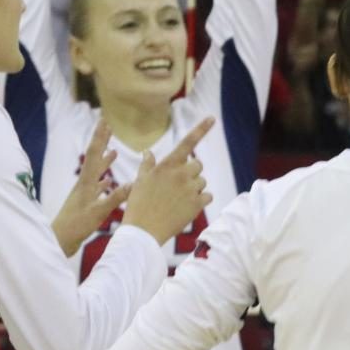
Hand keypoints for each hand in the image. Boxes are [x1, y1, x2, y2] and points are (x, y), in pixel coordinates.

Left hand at [51, 119, 133, 256]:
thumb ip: (115, 198)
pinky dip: (104, 180)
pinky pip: (97, 187)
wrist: (59, 240)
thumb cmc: (76, 226)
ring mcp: (84, 193)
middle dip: (101, 141)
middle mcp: (84, 184)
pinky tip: (109, 180)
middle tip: (108, 126)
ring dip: (104, 160)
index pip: (94, 154)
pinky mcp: (85, 202)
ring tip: (114, 150)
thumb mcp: (98, 212)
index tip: (104, 121)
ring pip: (96, 172)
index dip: (100, 137)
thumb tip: (133, 183)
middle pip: (94, 158)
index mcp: (86, 182)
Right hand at [121, 117, 214, 243]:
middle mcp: (181, 174)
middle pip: (198, 165)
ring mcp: (190, 189)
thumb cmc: (137, 204)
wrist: (143, 231)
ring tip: (178, 199)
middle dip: (191, 172)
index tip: (212, 118)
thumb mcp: (139, 181)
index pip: (187, 142)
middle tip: (178, 185)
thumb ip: (147, 165)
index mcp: (167, 165)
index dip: (201, 129)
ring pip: (202, 182)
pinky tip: (187, 207)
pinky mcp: (197, 205)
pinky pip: (207, 196)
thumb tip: (148, 152)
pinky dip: (201, 200)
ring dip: (195, 188)